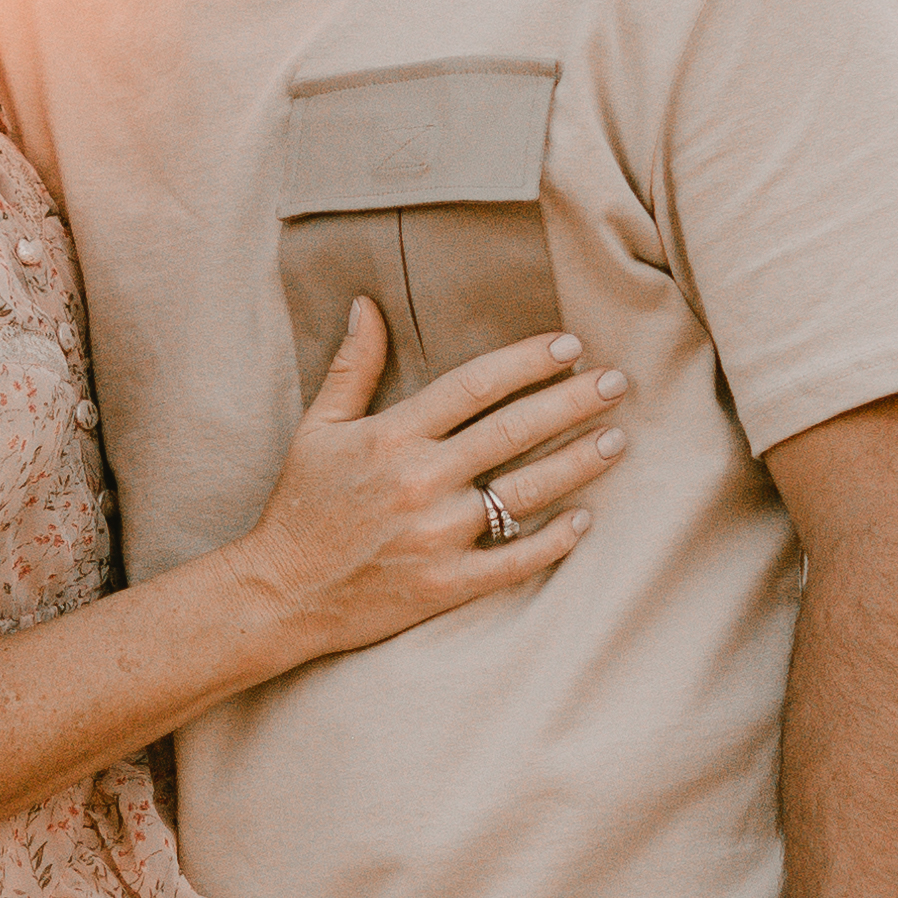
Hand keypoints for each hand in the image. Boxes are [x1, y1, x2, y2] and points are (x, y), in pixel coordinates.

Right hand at [234, 312, 626, 667]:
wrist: (281, 593)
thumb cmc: (301, 506)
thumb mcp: (318, 428)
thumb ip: (352, 366)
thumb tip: (365, 304)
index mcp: (392, 436)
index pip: (475, 386)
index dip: (527, 361)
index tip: (569, 345)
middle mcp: (419, 480)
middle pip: (513, 431)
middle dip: (572, 402)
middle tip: (616, 382)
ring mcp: (436, 535)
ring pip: (524, 492)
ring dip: (577, 463)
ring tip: (616, 440)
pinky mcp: (445, 584)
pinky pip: (514, 561)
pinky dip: (553, 541)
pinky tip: (584, 520)